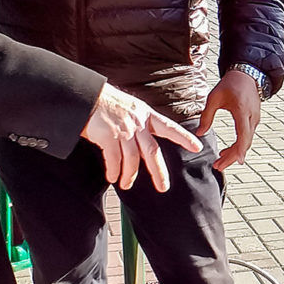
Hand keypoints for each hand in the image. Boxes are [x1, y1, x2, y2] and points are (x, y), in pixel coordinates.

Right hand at [81, 83, 202, 190]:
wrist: (86, 95)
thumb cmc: (107, 105)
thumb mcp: (131, 109)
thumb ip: (141, 125)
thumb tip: (146, 146)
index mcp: (146, 115)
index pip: (169, 127)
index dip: (184, 137)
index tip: (197, 147)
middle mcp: (137, 122)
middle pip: (152, 151)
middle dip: (159, 172)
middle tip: (163, 187)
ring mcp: (123, 129)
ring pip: (133, 159)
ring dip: (130, 175)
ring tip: (126, 184)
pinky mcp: (107, 135)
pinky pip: (114, 159)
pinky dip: (114, 171)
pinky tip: (113, 178)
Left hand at [198, 69, 261, 170]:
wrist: (247, 74)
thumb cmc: (230, 85)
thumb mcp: (214, 98)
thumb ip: (206, 116)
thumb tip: (199, 133)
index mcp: (241, 111)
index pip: (243, 135)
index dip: (239, 150)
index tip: (235, 161)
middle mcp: (251, 117)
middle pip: (245, 143)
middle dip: (232, 157)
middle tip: (217, 166)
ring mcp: (255, 119)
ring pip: (246, 142)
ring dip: (234, 153)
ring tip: (219, 161)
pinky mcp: (254, 120)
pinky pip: (247, 137)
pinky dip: (238, 146)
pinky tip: (226, 151)